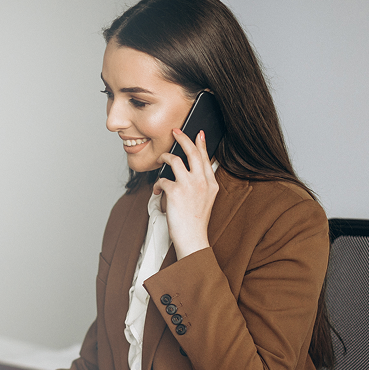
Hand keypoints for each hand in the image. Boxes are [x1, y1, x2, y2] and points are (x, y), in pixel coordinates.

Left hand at [153, 129, 218, 258]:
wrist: (193, 238)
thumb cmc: (196, 221)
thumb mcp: (206, 200)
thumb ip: (202, 184)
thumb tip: (192, 171)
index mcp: (211, 183)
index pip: (206, 158)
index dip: (201, 143)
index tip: (197, 133)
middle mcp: (202, 182)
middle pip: (192, 152)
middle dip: (183, 138)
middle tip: (175, 131)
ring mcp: (189, 186)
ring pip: (174, 160)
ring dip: (164, 158)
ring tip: (160, 160)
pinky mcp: (175, 192)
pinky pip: (162, 180)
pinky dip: (157, 185)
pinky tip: (158, 191)